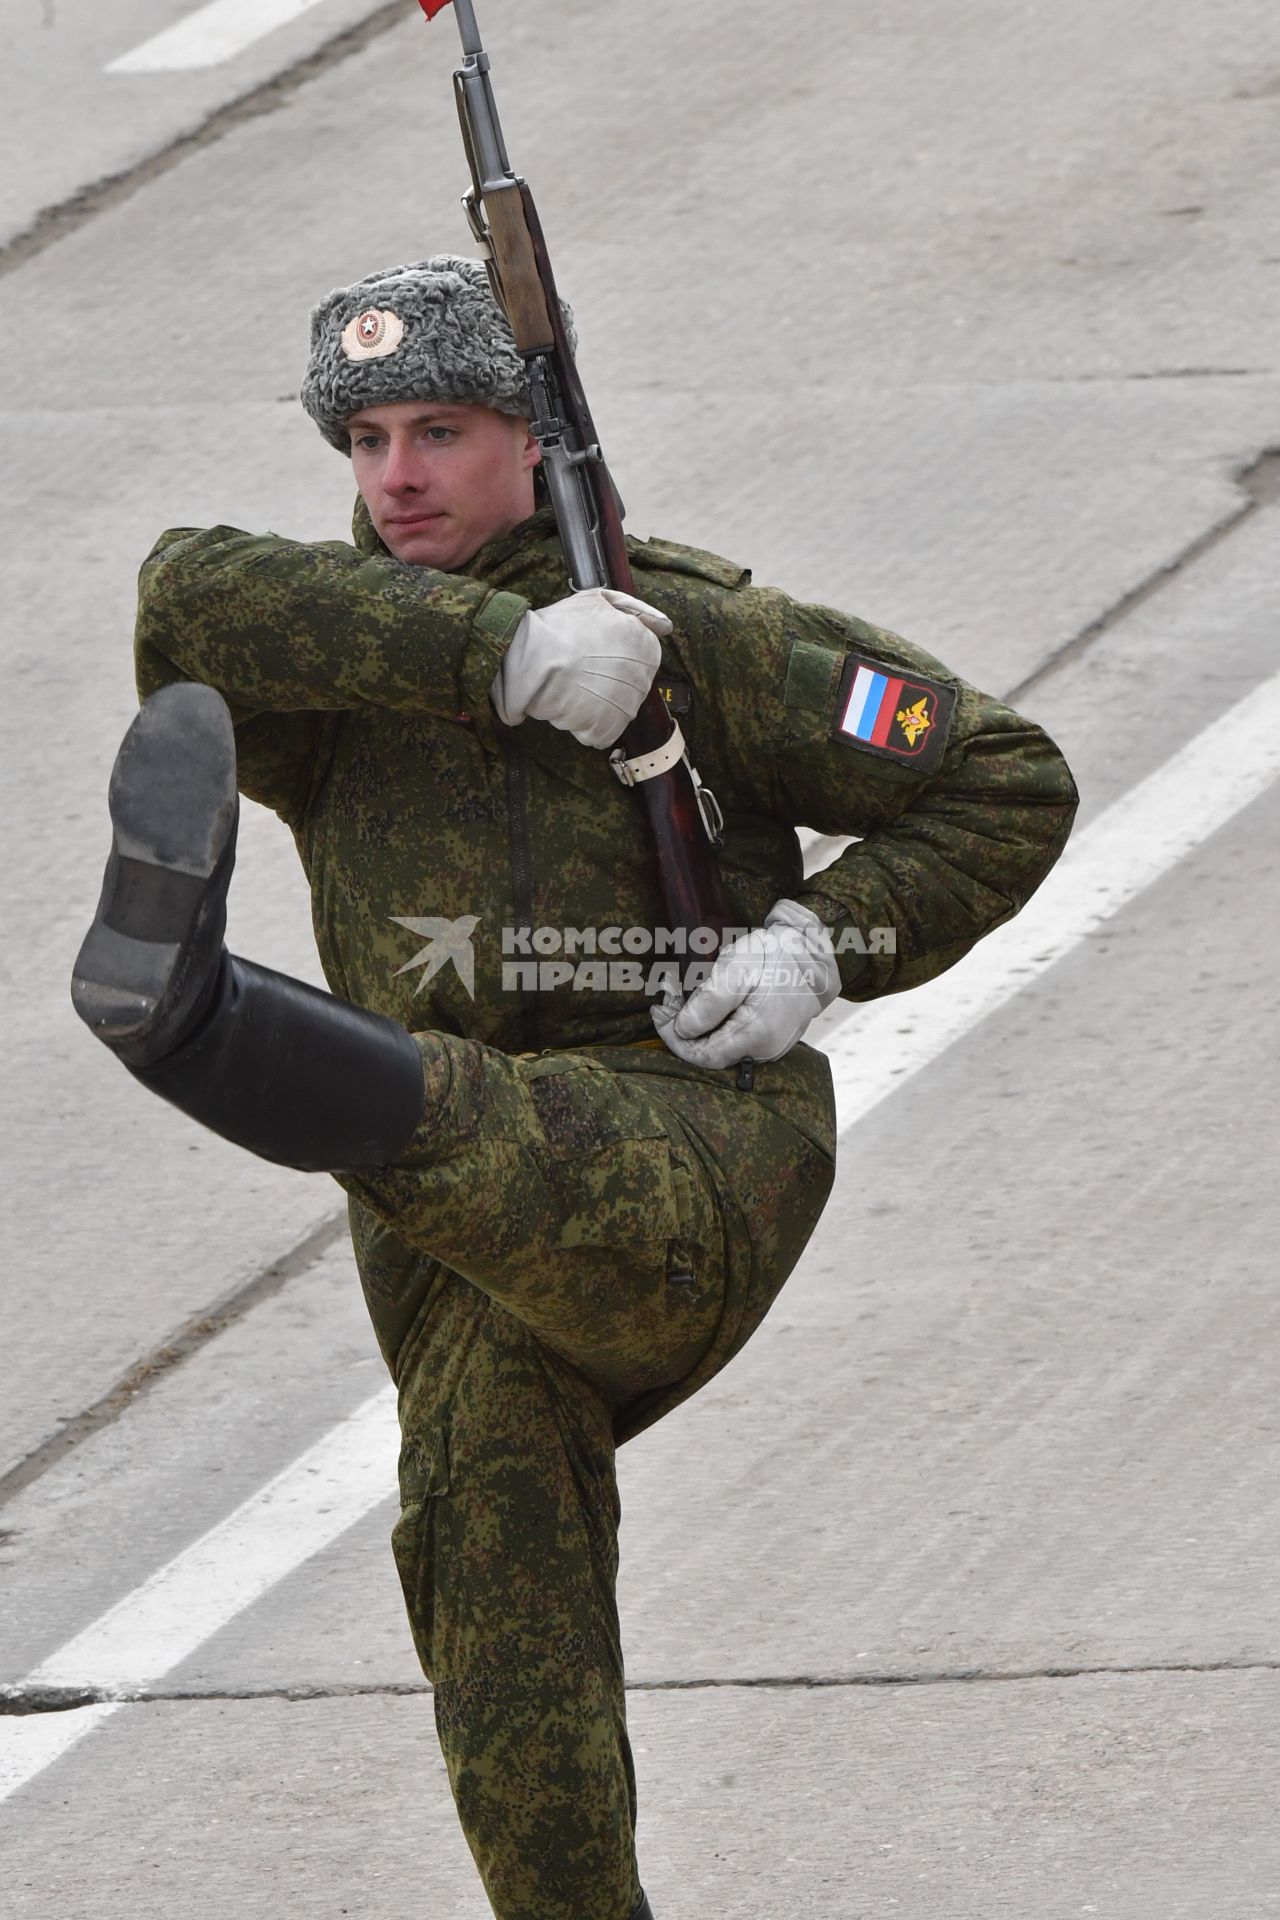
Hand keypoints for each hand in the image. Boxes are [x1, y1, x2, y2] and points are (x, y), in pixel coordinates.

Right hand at [490, 586, 671, 749]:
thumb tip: (665, 627)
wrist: (533, 656)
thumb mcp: (600, 600)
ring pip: (613, 713)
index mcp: (647, 648)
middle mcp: (643, 678)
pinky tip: (568, 708)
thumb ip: (638, 612)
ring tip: (569, 689)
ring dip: (592, 707)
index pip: (639, 666)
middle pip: (627, 691)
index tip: (592, 657)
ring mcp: (627, 706)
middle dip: (604, 685)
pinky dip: (583, 727)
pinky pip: (599, 734)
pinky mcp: (607, 728)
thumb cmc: (561, 626)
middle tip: (576, 673)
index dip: (612, 663)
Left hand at [651, 899, 841, 1067]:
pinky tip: (707, 1001)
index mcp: (755, 1036)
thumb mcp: (737, 969)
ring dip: (697, 1024)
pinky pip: (736, 1038)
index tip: (659, 1011)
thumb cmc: (777, 955)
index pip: (702, 1056)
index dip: (675, 1038)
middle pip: (710, 1052)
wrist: (815, 949)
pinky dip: (716, 1023)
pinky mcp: (773, 1036)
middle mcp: (765, 1049)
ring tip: (680, 994)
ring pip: (722, 1045)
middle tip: (667, 996)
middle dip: (682, 1027)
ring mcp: (771, 1045)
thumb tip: (683, 1030)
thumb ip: (708, 1004)